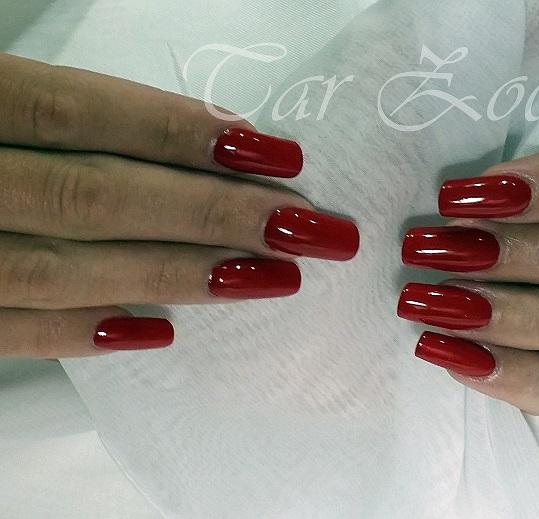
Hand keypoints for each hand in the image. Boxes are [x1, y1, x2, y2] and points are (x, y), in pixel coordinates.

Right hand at [0, 54, 358, 357]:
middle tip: (307, 229)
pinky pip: (8, 329)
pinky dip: (82, 333)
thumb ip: (73, 115)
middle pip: (93, 196)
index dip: (178, 131)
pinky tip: (161, 332)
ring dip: (175, 273)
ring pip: (62, 268)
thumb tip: (215, 140)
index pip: (78, 113)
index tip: (280, 157)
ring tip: (270, 277)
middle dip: (211, 213)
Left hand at [398, 114, 538, 414]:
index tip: (462, 196)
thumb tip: (434, 136)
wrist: (385, 250)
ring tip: (430, 304)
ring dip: (516, 314)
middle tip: (441, 251)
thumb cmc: (402, 178)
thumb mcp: (423, 141)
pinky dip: (511, 374)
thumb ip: (450, 123)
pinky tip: (446, 352)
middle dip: (527, 253)